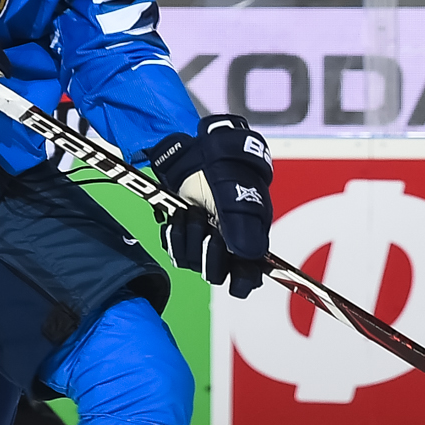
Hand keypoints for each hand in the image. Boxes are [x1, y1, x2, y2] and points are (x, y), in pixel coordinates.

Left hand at [146, 114, 273, 297]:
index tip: (229, 265)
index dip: (240, 278)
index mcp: (253, 235)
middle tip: (206, 223)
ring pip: (193, 263)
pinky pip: (174, 252)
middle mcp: (230, 243)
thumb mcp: (237, 185)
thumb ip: (243, 218)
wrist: (197, 146)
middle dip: (207, 251)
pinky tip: (178, 216)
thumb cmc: (226, 161)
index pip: (249, 277)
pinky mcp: (184, 235)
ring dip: (187, 237)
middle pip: (217, 274)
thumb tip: (247, 253)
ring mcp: (206, 239)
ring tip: (191, 211)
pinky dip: (172, 235)